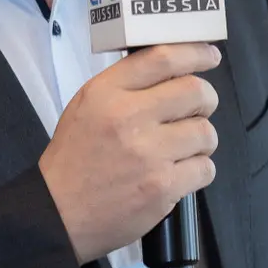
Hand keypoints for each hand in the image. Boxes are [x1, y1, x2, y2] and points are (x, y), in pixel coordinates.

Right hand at [39, 42, 221, 263]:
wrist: (58, 214)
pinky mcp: (163, 188)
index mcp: (106, 93)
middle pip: (195, 91)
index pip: (163, 58)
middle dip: (205, 100)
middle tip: (198, 110)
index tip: (209, 55)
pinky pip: (205, 168)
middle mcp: (128, 118)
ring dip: (201, 140)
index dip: (195, 53)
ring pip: (206, 132)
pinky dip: (197, 170)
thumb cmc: (74, 160)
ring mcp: (149, 154)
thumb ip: (126, 86)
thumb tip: (174, 71)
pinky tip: (178, 173)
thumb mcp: (86, 107)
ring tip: (183, 148)